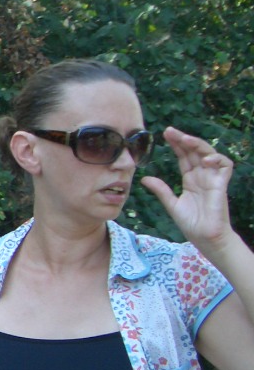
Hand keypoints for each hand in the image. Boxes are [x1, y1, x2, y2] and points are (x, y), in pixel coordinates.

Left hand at [140, 126, 235, 247]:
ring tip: (185, 139)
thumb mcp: (172, 204)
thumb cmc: (191, 223)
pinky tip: (205, 159)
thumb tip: (145, 178)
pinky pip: (225, 166)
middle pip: (194, 151)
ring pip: (209, 154)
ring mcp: (212, 179)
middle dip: (184, 139)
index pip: (184, 157)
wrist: (205, 238)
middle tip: (170, 131)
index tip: (164, 135)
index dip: (176, 145)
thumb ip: (161, 190)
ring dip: (198, 145)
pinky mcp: (221, 185)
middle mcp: (202, 176)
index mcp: (190, 179)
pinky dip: (217, 159)